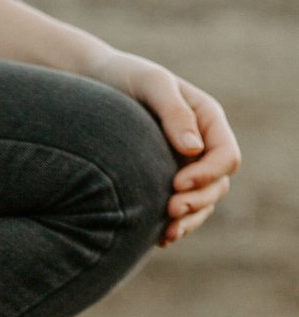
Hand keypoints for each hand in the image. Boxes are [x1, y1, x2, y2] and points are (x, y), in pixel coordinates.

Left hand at [89, 51, 241, 246]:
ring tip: (167, 232)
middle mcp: (200, 147)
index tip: (177, 183)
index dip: (207, 175)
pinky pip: (179, 211)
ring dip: (189, 220)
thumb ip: (174, 112)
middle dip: (198, 202)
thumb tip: (193, 149)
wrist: (90, 86)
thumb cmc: (124, 78)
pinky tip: (157, 238)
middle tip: (170, 211)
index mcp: (206, 121)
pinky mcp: (162, 183)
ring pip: (201, 203)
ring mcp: (183, 167)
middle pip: (217, 186)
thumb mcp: (151, 84)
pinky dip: (174, 225)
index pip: (225, 157)